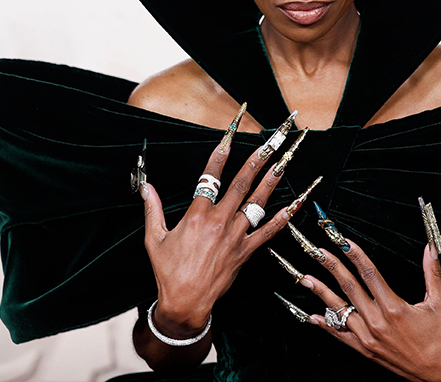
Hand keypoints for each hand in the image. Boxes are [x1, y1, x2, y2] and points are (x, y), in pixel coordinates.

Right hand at [140, 136, 292, 337]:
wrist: (185, 303)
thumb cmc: (168, 272)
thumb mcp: (154, 239)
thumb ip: (153, 209)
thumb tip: (146, 187)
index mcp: (197, 216)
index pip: (209, 177)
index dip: (220, 155)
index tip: (228, 136)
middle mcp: (219, 222)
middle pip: (241, 184)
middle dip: (257, 160)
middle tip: (270, 143)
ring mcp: (235, 237)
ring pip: (257, 203)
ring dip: (271, 182)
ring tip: (284, 163)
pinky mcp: (245, 252)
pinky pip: (267, 232)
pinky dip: (281, 218)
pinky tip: (294, 205)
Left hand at [301, 240, 440, 381]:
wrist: (438, 374)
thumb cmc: (439, 338)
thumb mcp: (440, 303)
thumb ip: (433, 273)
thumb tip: (430, 248)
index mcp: (395, 307)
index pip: (369, 273)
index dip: (355, 255)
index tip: (343, 240)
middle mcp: (378, 322)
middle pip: (349, 287)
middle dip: (331, 266)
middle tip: (317, 251)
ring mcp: (368, 337)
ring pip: (339, 310)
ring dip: (321, 292)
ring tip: (305, 278)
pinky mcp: (365, 350)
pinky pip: (340, 335)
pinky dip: (326, 324)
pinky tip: (312, 315)